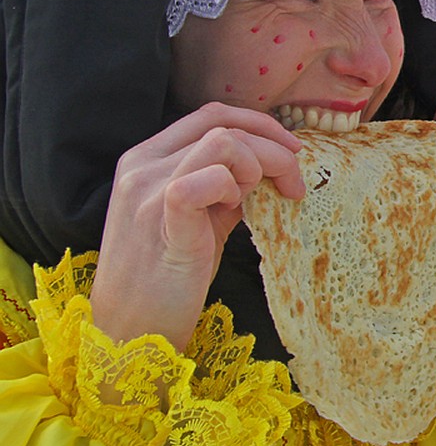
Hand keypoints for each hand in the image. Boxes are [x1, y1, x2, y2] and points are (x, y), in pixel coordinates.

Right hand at [90, 103, 305, 350]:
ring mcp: (147, 189)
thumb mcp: (199, 217)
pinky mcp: (161, 218)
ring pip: (223, 142)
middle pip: (223, 126)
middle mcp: (141, 165)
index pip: (210, 115)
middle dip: (273, 149)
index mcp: (147, 158)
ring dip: (256, 167)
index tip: (291, 149)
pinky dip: (233, 188)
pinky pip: (209, 179)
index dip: (258, 124)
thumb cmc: (169, 276)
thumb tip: (271, 165)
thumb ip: (226, 186)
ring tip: (254, 202)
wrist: (133, 330)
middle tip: (293, 185)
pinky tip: (233, 212)